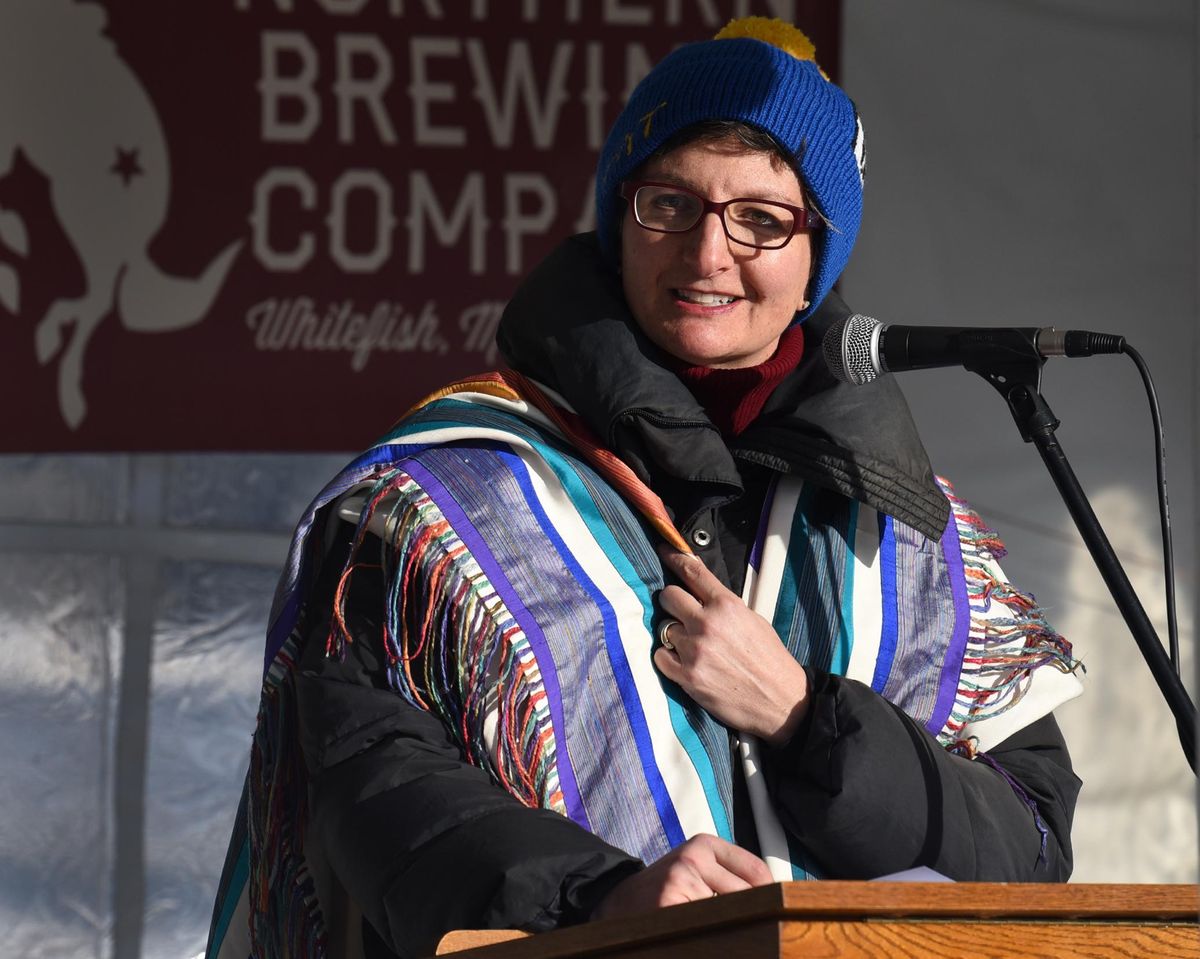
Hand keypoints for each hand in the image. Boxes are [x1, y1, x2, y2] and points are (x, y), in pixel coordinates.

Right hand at [591, 834, 772, 919]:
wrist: (614, 903)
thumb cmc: (664, 890)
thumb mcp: (696, 870)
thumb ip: (730, 877)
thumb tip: (776, 900)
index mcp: (704, 844)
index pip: (756, 872)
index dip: (770, 897)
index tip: (774, 914)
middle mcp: (692, 856)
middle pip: (746, 896)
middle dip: (749, 918)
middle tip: (744, 926)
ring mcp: (679, 878)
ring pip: (729, 914)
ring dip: (726, 928)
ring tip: (708, 928)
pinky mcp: (669, 903)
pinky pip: (707, 926)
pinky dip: (709, 936)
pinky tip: (695, 933)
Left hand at [654, 548, 808, 743]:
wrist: (781, 701)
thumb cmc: (770, 659)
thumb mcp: (752, 619)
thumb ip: (723, 604)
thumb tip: (700, 590)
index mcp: (727, 605)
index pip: (692, 572)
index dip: (674, 557)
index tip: (663, 550)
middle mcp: (708, 623)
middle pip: (668, 596)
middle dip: (672, 602)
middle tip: (680, 612)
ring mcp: (695, 650)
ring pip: (664, 628)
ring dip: (674, 635)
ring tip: (693, 646)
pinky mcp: (687, 677)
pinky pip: (660, 656)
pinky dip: (668, 658)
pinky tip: (684, 662)